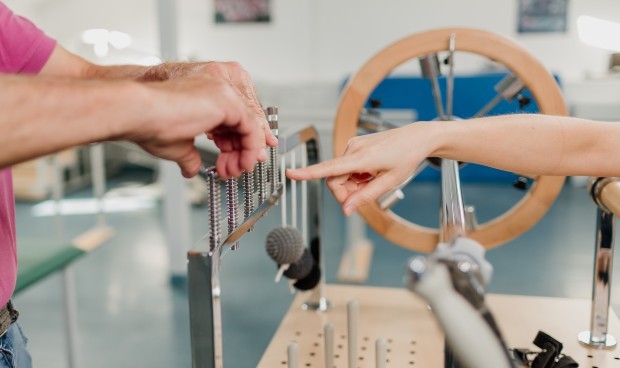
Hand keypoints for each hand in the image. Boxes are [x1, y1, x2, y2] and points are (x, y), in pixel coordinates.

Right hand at [124, 75, 265, 177]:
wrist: (138, 114)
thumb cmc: (150, 122)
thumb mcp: (180, 143)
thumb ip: (191, 154)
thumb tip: (192, 168)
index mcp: (209, 88)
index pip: (238, 114)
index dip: (240, 140)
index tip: (239, 159)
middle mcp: (220, 82)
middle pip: (247, 118)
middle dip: (243, 149)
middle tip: (234, 169)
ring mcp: (225, 89)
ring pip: (252, 124)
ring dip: (245, 153)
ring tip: (233, 171)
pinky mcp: (229, 100)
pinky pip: (252, 127)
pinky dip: (250, 148)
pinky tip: (241, 163)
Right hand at [286, 123, 436, 215]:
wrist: (416, 137)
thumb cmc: (406, 158)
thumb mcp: (389, 182)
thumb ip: (365, 197)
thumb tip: (346, 210)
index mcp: (362, 158)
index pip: (329, 168)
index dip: (308, 173)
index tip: (291, 174)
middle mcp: (353, 149)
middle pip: (334, 179)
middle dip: (344, 192)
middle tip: (364, 197)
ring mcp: (353, 146)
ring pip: (340, 174)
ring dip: (352, 184)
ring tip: (372, 182)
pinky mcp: (354, 145)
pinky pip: (346, 167)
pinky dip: (355, 176)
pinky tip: (370, 173)